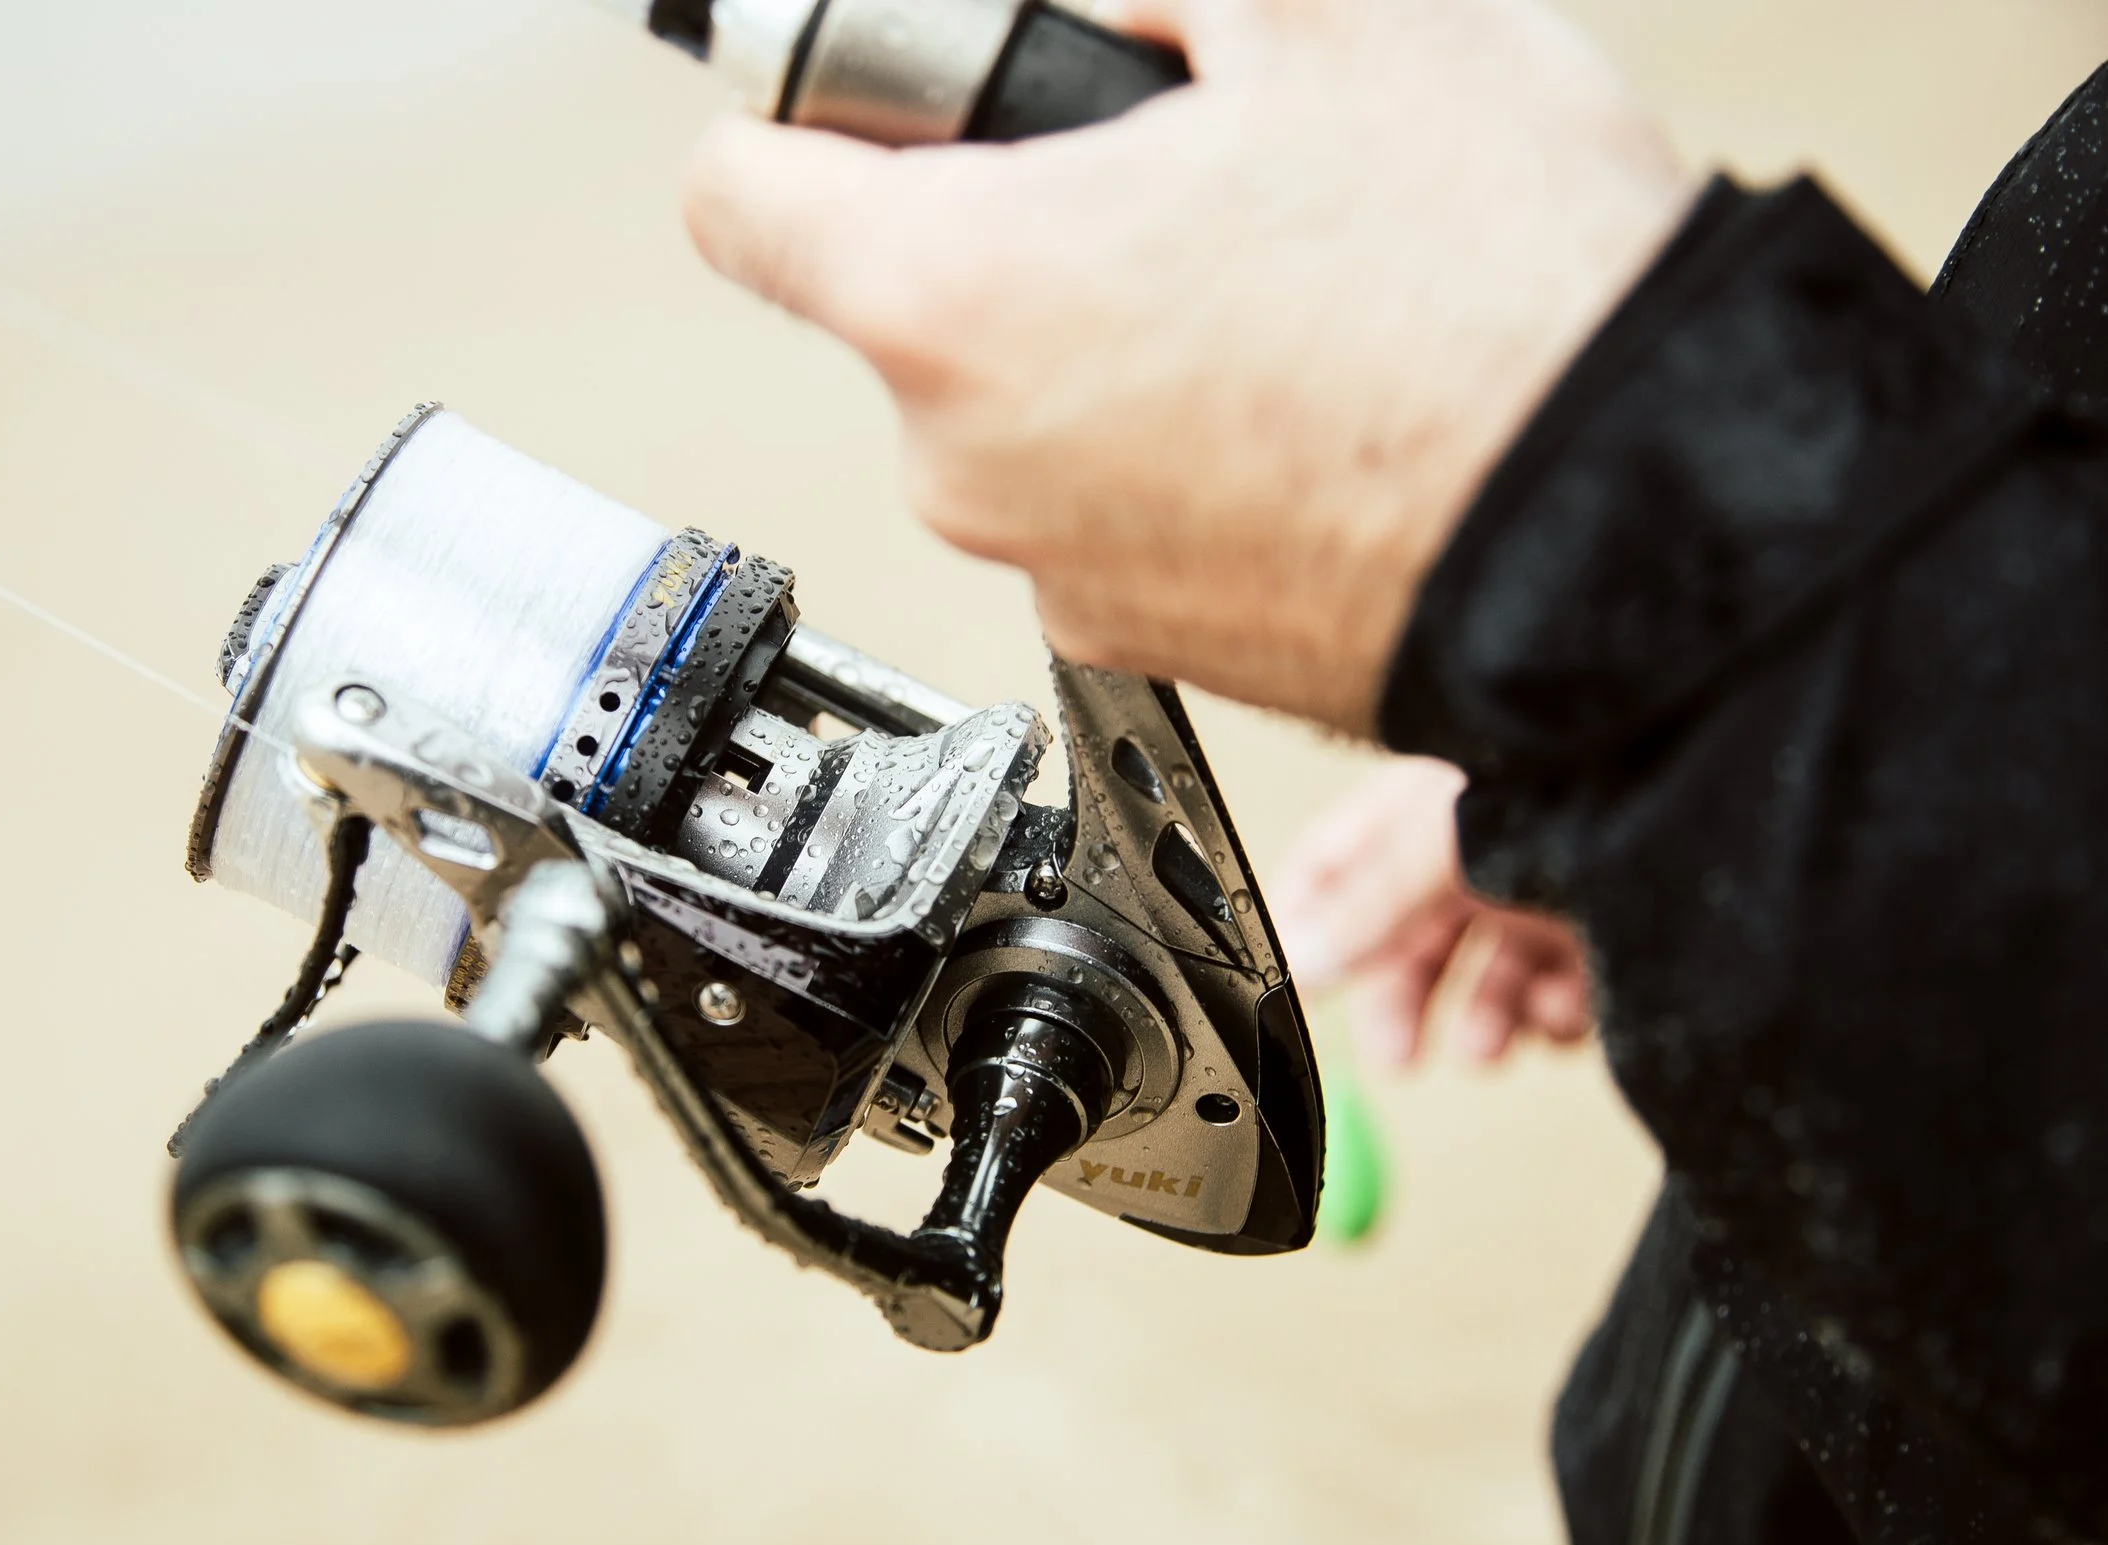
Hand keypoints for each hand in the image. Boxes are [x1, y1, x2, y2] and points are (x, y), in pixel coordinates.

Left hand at [684, 0, 1692, 733]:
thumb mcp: (1326, 12)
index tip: (855, 99)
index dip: (792, 120)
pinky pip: (1109, 506)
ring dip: (1106, 338)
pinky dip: (1170, 447)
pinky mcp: (1152, 638)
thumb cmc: (1505, 293)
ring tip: (1282, 292)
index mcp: (958, 295)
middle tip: (1172, 175)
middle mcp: (971, 464)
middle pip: (907, 304)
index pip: (736, 196)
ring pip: (1020, 409)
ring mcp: (1060, 571)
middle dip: (1012, 224)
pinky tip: (1309, 397)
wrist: (1653, 523)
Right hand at [1271, 758, 1590, 1066]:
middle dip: (1404, 1003)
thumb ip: (1370, 906)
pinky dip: (1554, 1016)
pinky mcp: (1604, 926)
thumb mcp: (1447, 843)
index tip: (1296, 988)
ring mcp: (1539, 885)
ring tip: (1487, 1049)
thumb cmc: (1568, 782)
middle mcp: (1474, 847)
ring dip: (1483, 1020)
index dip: (1305, 925)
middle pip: (1410, 937)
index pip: (1334, 864)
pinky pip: (1563, 990)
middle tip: (1398, 1059)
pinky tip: (1558, 1012)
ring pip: (1488, 973)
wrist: (1695, 783)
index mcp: (1420, 808)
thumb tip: (1302, 961)